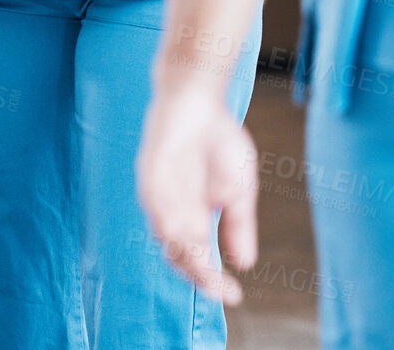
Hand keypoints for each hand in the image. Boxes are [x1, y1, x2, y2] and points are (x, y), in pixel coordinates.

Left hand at [137, 79, 258, 305]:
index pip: (197, 258)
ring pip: (165, 234)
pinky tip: (188, 234)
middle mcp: (172, 209)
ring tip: (206, 267)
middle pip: (178, 254)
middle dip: (198, 275)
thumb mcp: (239, 189)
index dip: (213, 281)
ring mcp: (159, 191)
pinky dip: (170, 222)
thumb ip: (238, 225)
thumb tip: (243, 264)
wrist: (198, 96)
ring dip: (185, 253)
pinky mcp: (149, 172)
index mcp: (193, 216)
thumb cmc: (218, 139)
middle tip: (219, 289)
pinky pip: (156, 204)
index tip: (235, 297)